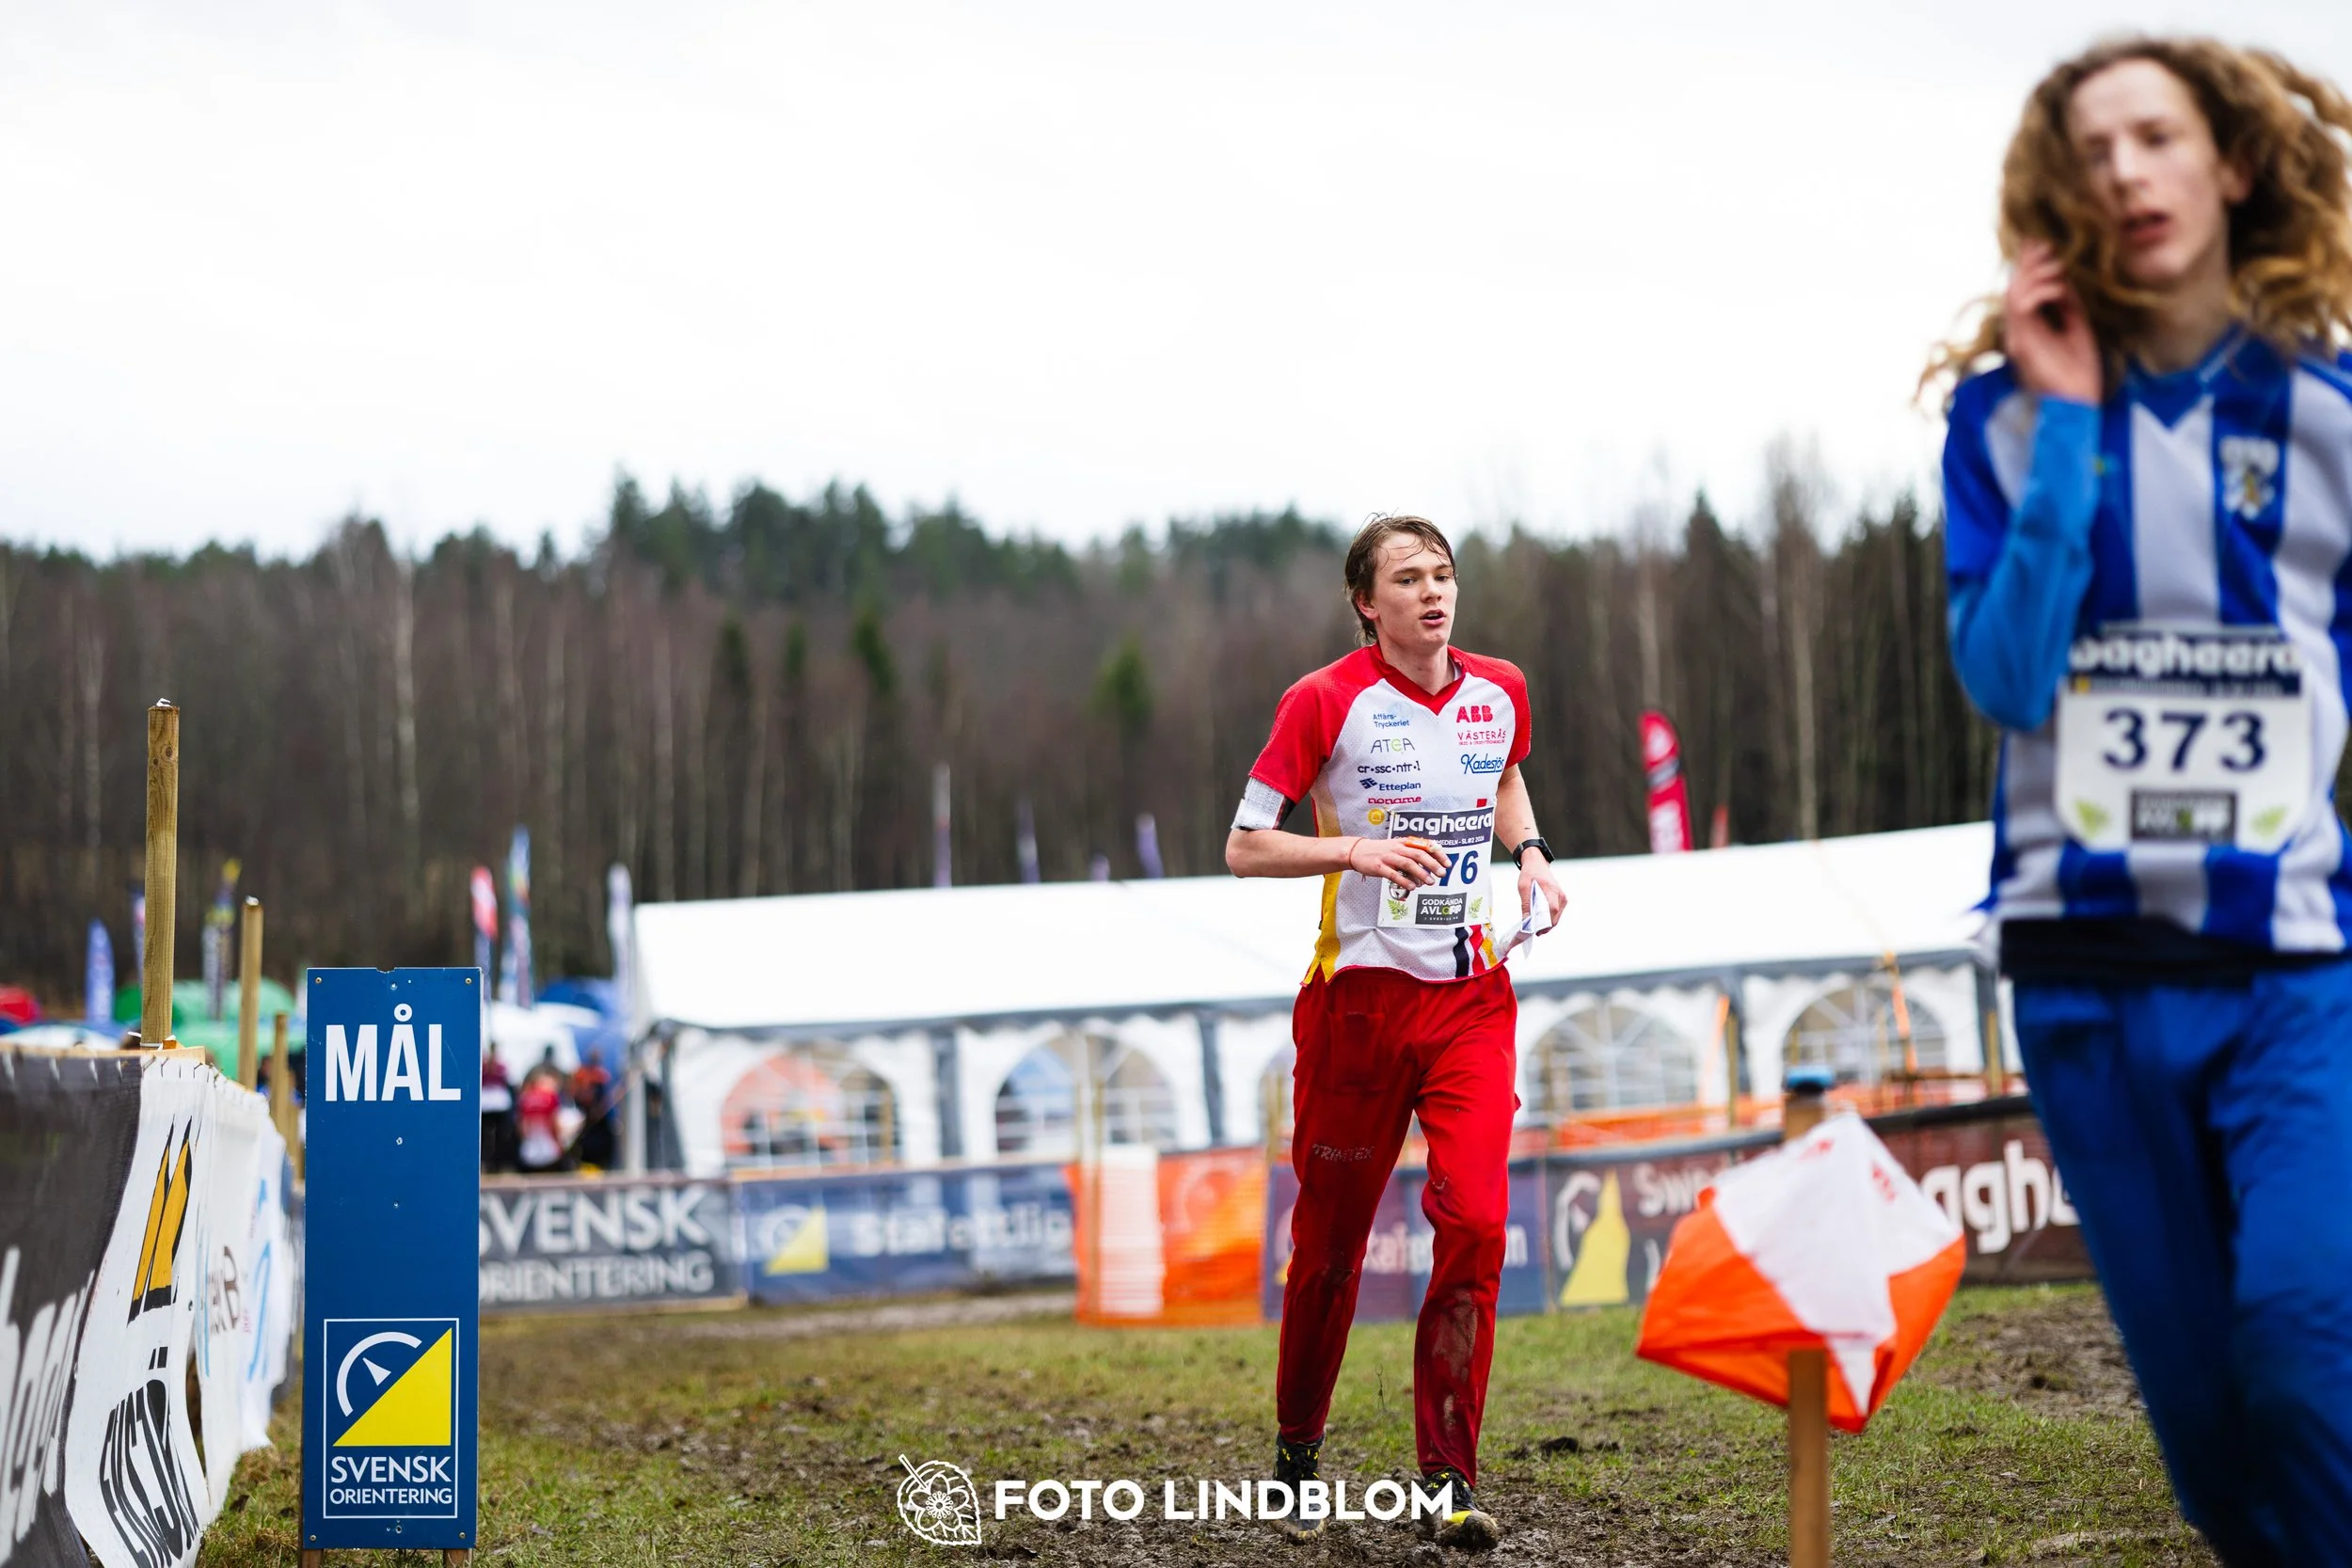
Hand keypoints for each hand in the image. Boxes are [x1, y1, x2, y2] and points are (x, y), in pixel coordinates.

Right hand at [1347, 835, 1448, 894]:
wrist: (1357, 851)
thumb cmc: (1381, 851)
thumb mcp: (1397, 847)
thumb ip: (1412, 853)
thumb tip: (1430, 866)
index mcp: (1403, 843)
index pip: (1424, 846)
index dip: (1437, 854)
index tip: (1447, 863)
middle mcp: (1397, 848)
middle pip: (1418, 854)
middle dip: (1432, 864)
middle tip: (1442, 874)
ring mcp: (1387, 857)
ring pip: (1408, 864)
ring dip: (1421, 873)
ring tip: (1430, 882)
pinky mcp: (1379, 867)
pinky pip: (1393, 875)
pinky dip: (1404, 881)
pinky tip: (1412, 887)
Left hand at [1518, 856, 1565, 927]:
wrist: (1537, 864)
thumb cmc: (1530, 874)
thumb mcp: (1523, 887)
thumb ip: (1526, 904)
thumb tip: (1526, 921)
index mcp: (1551, 889)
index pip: (1552, 909)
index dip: (1545, 922)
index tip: (1536, 930)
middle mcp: (1560, 895)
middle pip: (1555, 917)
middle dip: (1545, 927)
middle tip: (1533, 932)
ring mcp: (1562, 898)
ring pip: (1556, 917)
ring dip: (1546, 924)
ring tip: (1534, 928)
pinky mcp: (1562, 900)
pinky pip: (1556, 914)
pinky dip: (1548, 919)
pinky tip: (1539, 921)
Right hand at [2003, 242, 2101, 404]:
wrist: (2077, 406)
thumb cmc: (2080, 373)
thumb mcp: (2077, 329)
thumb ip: (2068, 306)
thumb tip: (2064, 278)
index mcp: (2028, 329)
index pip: (2022, 290)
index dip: (2029, 265)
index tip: (2044, 242)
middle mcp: (2017, 332)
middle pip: (2013, 285)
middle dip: (2030, 262)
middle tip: (2048, 243)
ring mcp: (2017, 338)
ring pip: (2014, 291)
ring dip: (2037, 272)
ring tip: (2059, 265)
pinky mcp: (2023, 343)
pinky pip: (2022, 305)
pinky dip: (2041, 290)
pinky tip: (2060, 287)